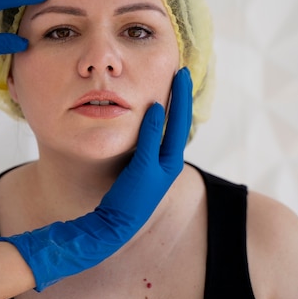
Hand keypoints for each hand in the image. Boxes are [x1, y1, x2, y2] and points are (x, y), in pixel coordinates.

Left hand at [0, 67, 192, 290]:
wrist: (113, 226)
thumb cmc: (121, 195)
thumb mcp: (135, 167)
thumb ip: (142, 146)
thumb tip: (140, 122)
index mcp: (167, 162)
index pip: (177, 126)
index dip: (180, 102)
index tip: (179, 80)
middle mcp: (170, 165)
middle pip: (181, 123)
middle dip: (183, 96)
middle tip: (183, 72)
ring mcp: (160, 171)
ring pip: (173, 130)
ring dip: (176, 104)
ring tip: (177, 80)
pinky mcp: (145, 175)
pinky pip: (151, 145)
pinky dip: (154, 126)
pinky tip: (154, 106)